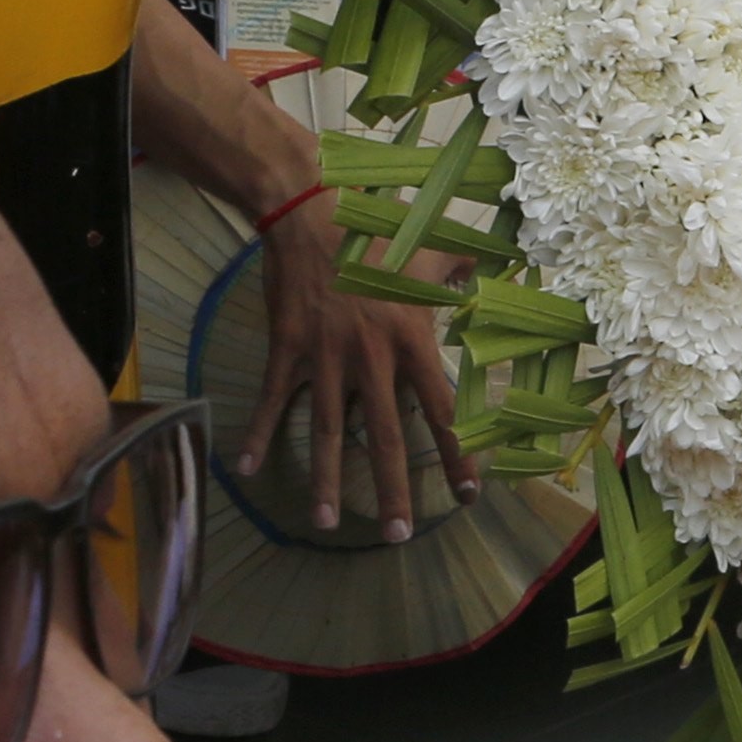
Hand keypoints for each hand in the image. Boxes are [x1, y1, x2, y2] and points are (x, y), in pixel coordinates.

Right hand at [244, 185, 466, 545]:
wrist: (311, 205)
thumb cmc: (378, 226)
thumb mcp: (434, 248)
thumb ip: (464, 272)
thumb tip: (495, 271)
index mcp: (412, 340)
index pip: (444, 411)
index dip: (458, 456)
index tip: (466, 496)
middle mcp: (371, 358)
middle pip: (387, 437)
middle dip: (392, 491)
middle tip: (398, 535)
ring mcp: (325, 357)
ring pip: (328, 431)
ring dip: (325, 479)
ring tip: (324, 521)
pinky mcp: (287, 348)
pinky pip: (272, 399)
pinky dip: (259, 433)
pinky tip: (246, 467)